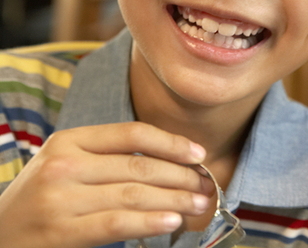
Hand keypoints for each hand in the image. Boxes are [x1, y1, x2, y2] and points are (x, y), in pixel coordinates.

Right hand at [0, 122, 214, 247]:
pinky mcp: (61, 232)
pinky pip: (117, 223)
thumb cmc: (43, 198)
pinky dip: (150, 221)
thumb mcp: (67, 165)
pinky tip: (173, 220)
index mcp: (70, 140)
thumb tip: (172, 163)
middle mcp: (64, 165)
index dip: (172, 143)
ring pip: (134, 194)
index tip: (199, 154)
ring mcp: (60, 199)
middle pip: (139, 166)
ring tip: (199, 203)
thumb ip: (109, 158)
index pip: (133, 134)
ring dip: (175, 200)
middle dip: (181, 176)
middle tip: (207, 185)